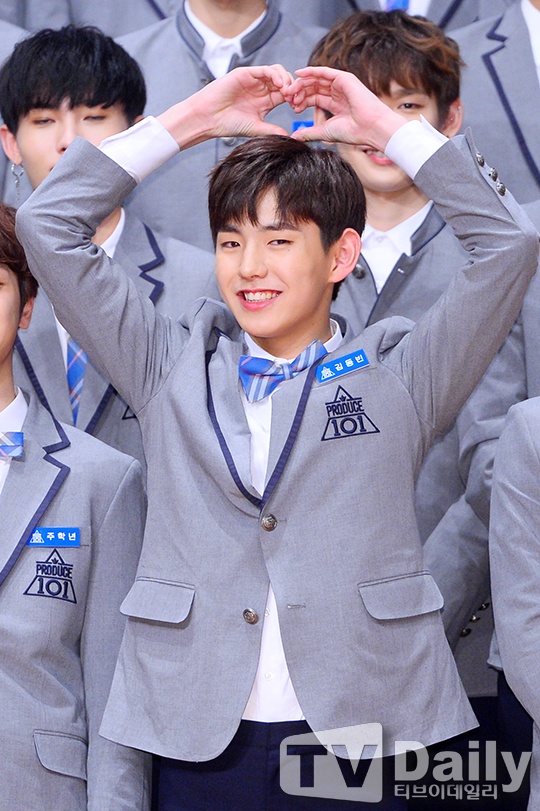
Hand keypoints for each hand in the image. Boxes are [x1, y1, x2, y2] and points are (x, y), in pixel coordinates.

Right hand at [159, 65, 292, 148]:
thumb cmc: (228, 124)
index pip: (286, 95)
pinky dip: (276, 75)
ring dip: (287, 80)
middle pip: (284, 82)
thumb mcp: (256, 128)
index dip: (294, 99)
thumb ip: (272, 130)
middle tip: (297, 99)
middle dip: (293, 89)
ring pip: (277, 73)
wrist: (209, 118)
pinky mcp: (246, 73)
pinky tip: (281, 85)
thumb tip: (289, 137)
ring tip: (289, 92)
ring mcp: (254, 80)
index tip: (298, 108)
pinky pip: (266, 70)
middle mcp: (261, 89)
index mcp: (265, 101)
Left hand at [284, 66, 405, 151]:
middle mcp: (338, 93)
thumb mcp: (325, 132)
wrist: (370, 128)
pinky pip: (324, 72)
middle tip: (287, 97)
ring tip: (291, 89)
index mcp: (335, 104)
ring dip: (302, 83)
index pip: (314, 98)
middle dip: (299, 92)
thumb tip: (294, 137)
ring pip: (317, 80)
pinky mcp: (344, 78)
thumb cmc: (353, 132)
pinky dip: (311, 71)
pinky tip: (299, 74)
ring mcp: (341, 84)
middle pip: (314, 88)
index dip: (302, 101)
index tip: (292, 107)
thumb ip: (309, 132)